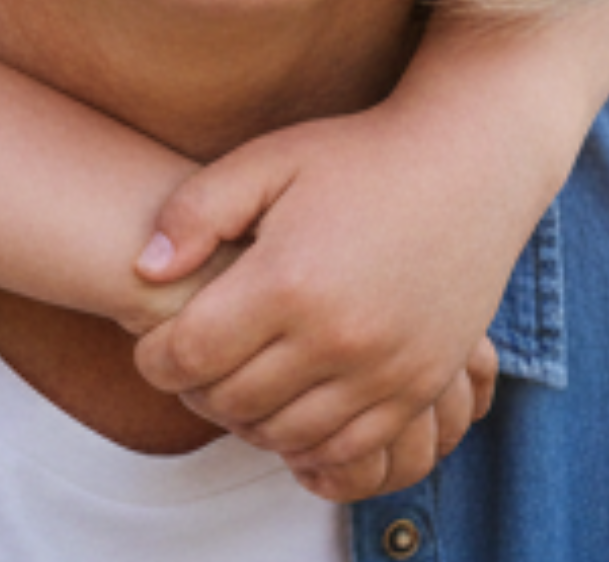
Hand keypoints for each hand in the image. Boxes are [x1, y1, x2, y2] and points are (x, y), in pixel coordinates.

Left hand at [129, 107, 517, 495]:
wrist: (465, 168)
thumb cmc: (354, 158)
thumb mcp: (267, 161)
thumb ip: (195, 212)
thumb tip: (143, 270)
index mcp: (287, 281)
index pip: (191, 356)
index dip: (155, 358)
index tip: (151, 343)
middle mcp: (337, 339)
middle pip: (233, 402)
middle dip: (196, 390)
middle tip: (190, 364)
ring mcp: (385, 372)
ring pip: (286, 435)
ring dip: (248, 420)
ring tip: (235, 382)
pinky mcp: (420, 389)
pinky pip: (348, 450)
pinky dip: (307, 442)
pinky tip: (289, 406)